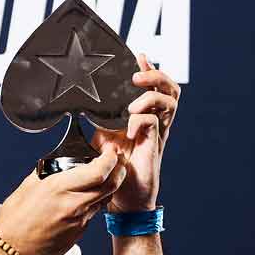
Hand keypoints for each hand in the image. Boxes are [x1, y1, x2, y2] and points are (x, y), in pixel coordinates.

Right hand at [0, 146, 126, 254]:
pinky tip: (82, 199)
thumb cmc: (15, 219)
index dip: (110, 159)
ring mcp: (79, 221)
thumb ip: (49, 173)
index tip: (110, 152)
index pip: (99, 171)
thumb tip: (61, 163)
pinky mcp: (79, 233)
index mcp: (59, 188)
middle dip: (119, 170)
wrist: (13, 250)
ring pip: (104, 199)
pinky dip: (93, 202)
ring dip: (107, 186)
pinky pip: (92, 213)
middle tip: (117, 162)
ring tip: (101, 178)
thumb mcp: (29, 186)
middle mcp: (73, 204)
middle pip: (111, 185)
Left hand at [91, 54, 181, 212]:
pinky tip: (127, 130)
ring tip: (131, 104)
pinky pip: (154, 123)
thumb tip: (84, 102)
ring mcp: (158, 133)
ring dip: (150, 96)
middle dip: (155, 75)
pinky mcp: (155, 146)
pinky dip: (140, 120)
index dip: (149, 68)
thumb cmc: (114, 168)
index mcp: (145, 116)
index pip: (154, 86)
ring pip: (169, 101)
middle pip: (170, 88)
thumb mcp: (103, 135)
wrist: (122, 198)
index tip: (138, 55)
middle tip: (136, 76)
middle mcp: (156, 122)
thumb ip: (101, 118)